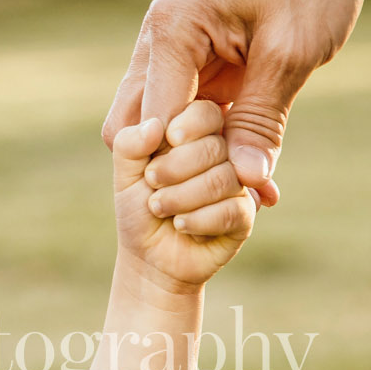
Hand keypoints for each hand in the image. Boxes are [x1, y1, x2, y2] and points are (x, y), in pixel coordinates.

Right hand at [99, 0, 370, 207]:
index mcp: (170, 33)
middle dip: (172, 167)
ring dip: (194, 158)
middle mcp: (157, 41)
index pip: (150, 125)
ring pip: (157, 124)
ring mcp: (172, 49)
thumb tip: (246, 183)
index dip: (182, 167)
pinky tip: (254, 169)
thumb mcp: (292, 53)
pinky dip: (214, 142)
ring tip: (243, 186)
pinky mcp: (197, 57)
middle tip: (222, 193)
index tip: (224, 193)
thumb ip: (262, 120)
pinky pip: (191, 112)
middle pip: (133, 129)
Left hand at [112, 99, 255, 289]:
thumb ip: (129, 145)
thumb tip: (156, 126)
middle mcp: (223, 154)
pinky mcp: (245, 213)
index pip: (205, 113)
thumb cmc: (138, 208)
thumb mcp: (125, 174)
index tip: (166, 143)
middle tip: (152, 184)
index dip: (185, 128)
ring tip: (160, 208)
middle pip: (215, 147)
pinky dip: (197, 221)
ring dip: (181, 199)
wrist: (149, 256)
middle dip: (174, 170)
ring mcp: (238, 183)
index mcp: (196, 134)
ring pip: (224, 179)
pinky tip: (182, 225)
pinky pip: (233, 210)